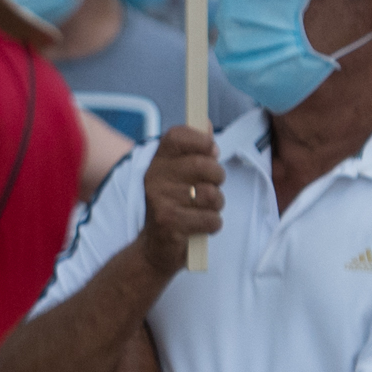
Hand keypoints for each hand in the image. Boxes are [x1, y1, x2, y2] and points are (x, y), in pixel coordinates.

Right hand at [125, 119, 224, 279]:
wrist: (153, 248)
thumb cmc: (173, 207)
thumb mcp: (179, 176)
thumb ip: (194, 150)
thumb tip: (206, 123)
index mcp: (157, 161)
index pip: (178, 135)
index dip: (202, 140)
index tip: (211, 151)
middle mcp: (155, 177)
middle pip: (205, 165)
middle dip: (218, 178)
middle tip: (211, 187)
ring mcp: (160, 200)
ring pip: (212, 195)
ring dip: (216, 205)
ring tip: (203, 210)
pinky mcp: (170, 223)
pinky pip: (211, 219)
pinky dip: (212, 225)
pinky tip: (199, 226)